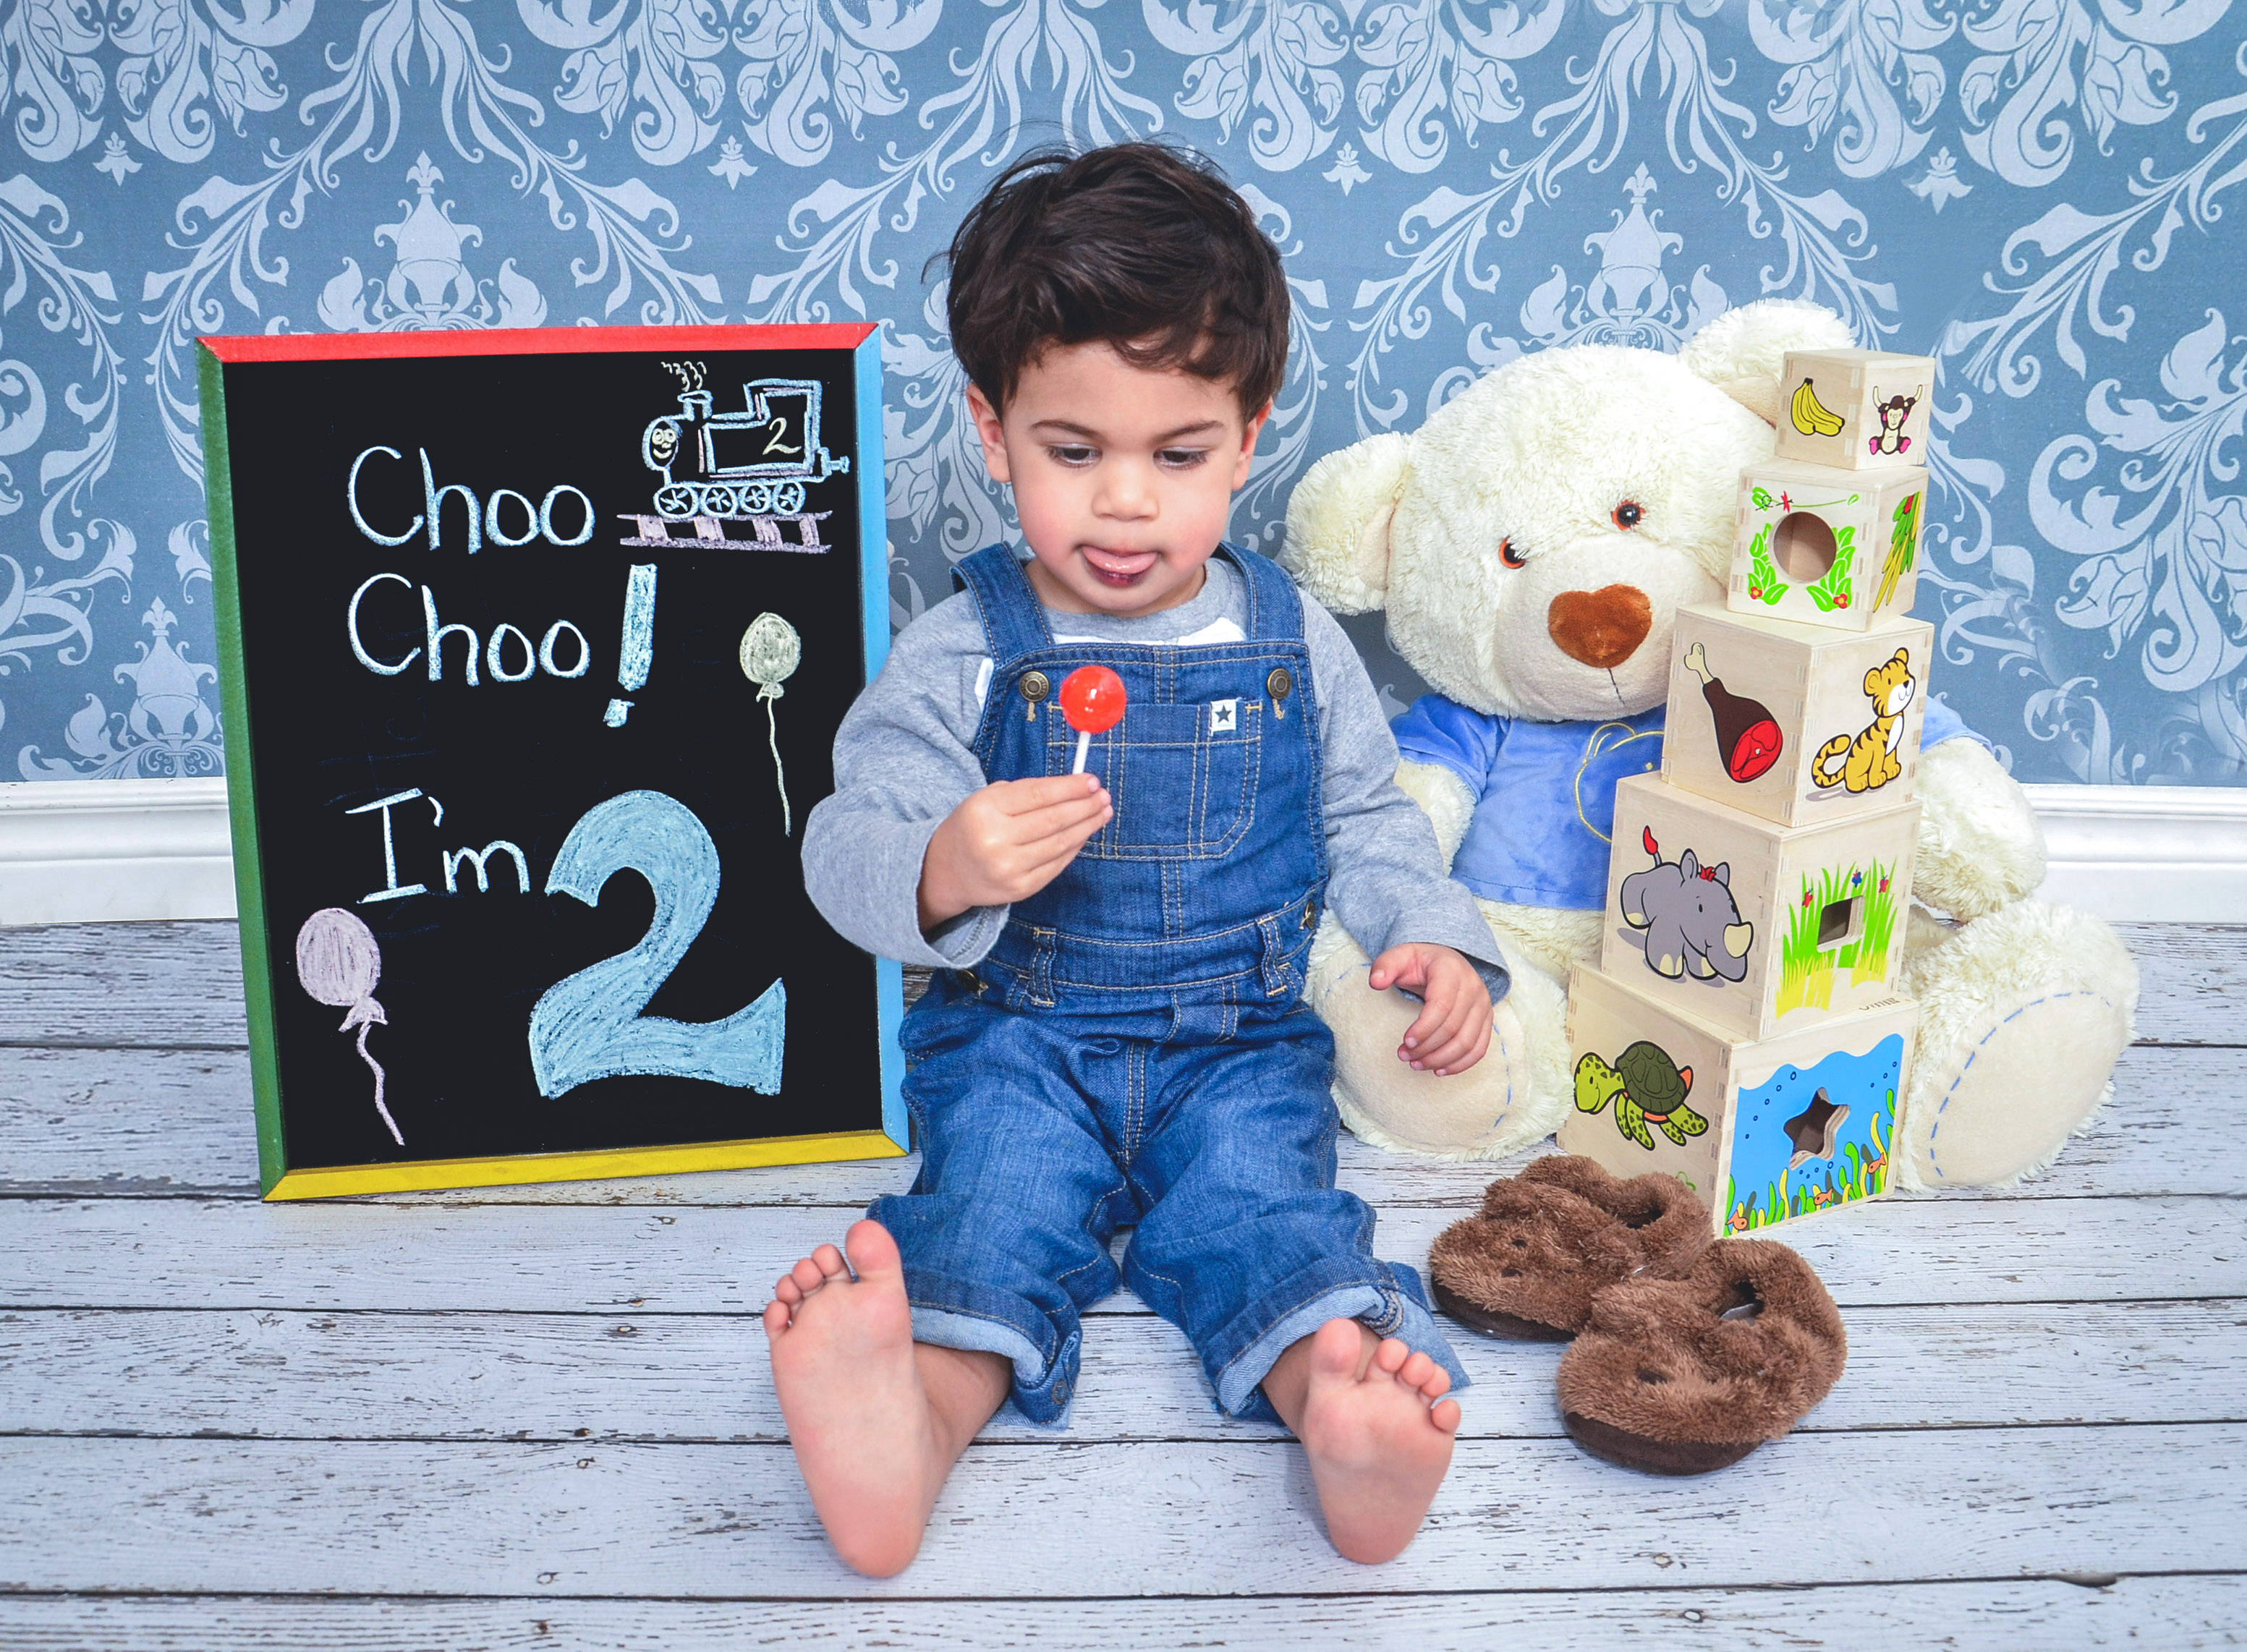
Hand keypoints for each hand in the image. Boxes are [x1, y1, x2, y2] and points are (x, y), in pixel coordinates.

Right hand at [918, 773, 1112, 931]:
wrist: (945, 871)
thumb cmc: (973, 827)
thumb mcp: (986, 799)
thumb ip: (1027, 791)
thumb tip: (1076, 787)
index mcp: (985, 810)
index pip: (1038, 795)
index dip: (1070, 787)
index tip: (1091, 780)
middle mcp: (995, 841)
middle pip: (1053, 819)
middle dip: (1084, 806)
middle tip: (1103, 795)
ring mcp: (1009, 868)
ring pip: (1060, 843)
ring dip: (1087, 826)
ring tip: (1102, 812)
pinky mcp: (1021, 888)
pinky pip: (1057, 864)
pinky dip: (1075, 847)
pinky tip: (1085, 833)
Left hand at [1368, 943, 1490, 1075]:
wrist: (1447, 961)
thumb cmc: (1421, 962)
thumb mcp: (1400, 956)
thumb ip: (1385, 965)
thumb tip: (1376, 982)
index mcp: (1451, 971)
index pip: (1442, 1006)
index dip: (1424, 1028)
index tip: (1405, 1041)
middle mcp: (1473, 987)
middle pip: (1453, 1028)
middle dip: (1427, 1048)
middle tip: (1404, 1056)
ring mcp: (1483, 1005)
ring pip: (1467, 1043)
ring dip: (1441, 1060)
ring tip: (1417, 1064)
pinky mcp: (1487, 1020)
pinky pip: (1479, 1048)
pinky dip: (1460, 1064)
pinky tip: (1439, 1069)